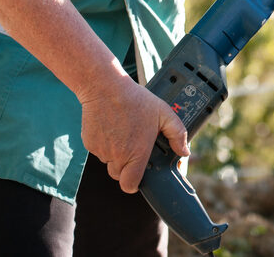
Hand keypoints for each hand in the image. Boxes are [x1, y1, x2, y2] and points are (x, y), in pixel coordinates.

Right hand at [79, 72, 188, 193]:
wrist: (105, 87)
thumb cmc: (135, 99)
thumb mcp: (163, 112)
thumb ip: (177, 134)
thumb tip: (184, 152)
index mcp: (136, 153)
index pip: (130, 185)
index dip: (134, 184)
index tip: (139, 175)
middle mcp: (117, 156)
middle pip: (119, 175)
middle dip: (126, 167)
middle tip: (133, 146)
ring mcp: (101, 151)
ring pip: (109, 162)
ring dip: (115, 154)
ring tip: (123, 131)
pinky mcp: (89, 143)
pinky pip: (98, 151)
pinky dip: (104, 144)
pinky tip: (112, 126)